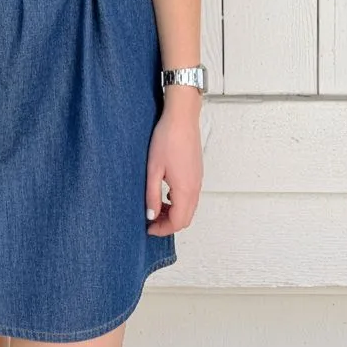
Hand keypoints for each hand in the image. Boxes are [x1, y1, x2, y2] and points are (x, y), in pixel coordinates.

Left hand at [144, 104, 202, 235]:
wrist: (182, 117)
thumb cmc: (167, 138)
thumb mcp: (154, 169)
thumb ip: (152, 195)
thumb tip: (151, 215)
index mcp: (185, 190)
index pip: (177, 222)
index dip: (162, 229)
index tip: (148, 228)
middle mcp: (195, 188)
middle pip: (186, 218)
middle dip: (169, 224)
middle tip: (152, 220)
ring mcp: (198, 180)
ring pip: (190, 208)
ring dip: (175, 213)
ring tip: (157, 206)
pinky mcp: (197, 172)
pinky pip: (192, 196)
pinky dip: (180, 202)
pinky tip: (166, 193)